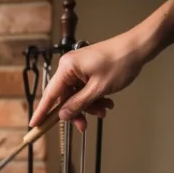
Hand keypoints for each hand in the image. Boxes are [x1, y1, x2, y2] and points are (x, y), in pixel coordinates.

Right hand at [29, 31, 145, 130]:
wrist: (139, 46)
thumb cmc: (121, 61)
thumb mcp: (98, 89)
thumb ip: (78, 104)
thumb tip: (62, 115)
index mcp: (67, 68)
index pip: (50, 94)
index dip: (42, 112)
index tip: (34, 124)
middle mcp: (69, 67)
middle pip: (64, 97)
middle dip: (76, 111)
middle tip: (84, 125)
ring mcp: (78, 67)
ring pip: (76, 94)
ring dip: (88, 105)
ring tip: (103, 109)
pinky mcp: (87, 69)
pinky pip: (84, 88)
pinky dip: (93, 97)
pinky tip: (105, 101)